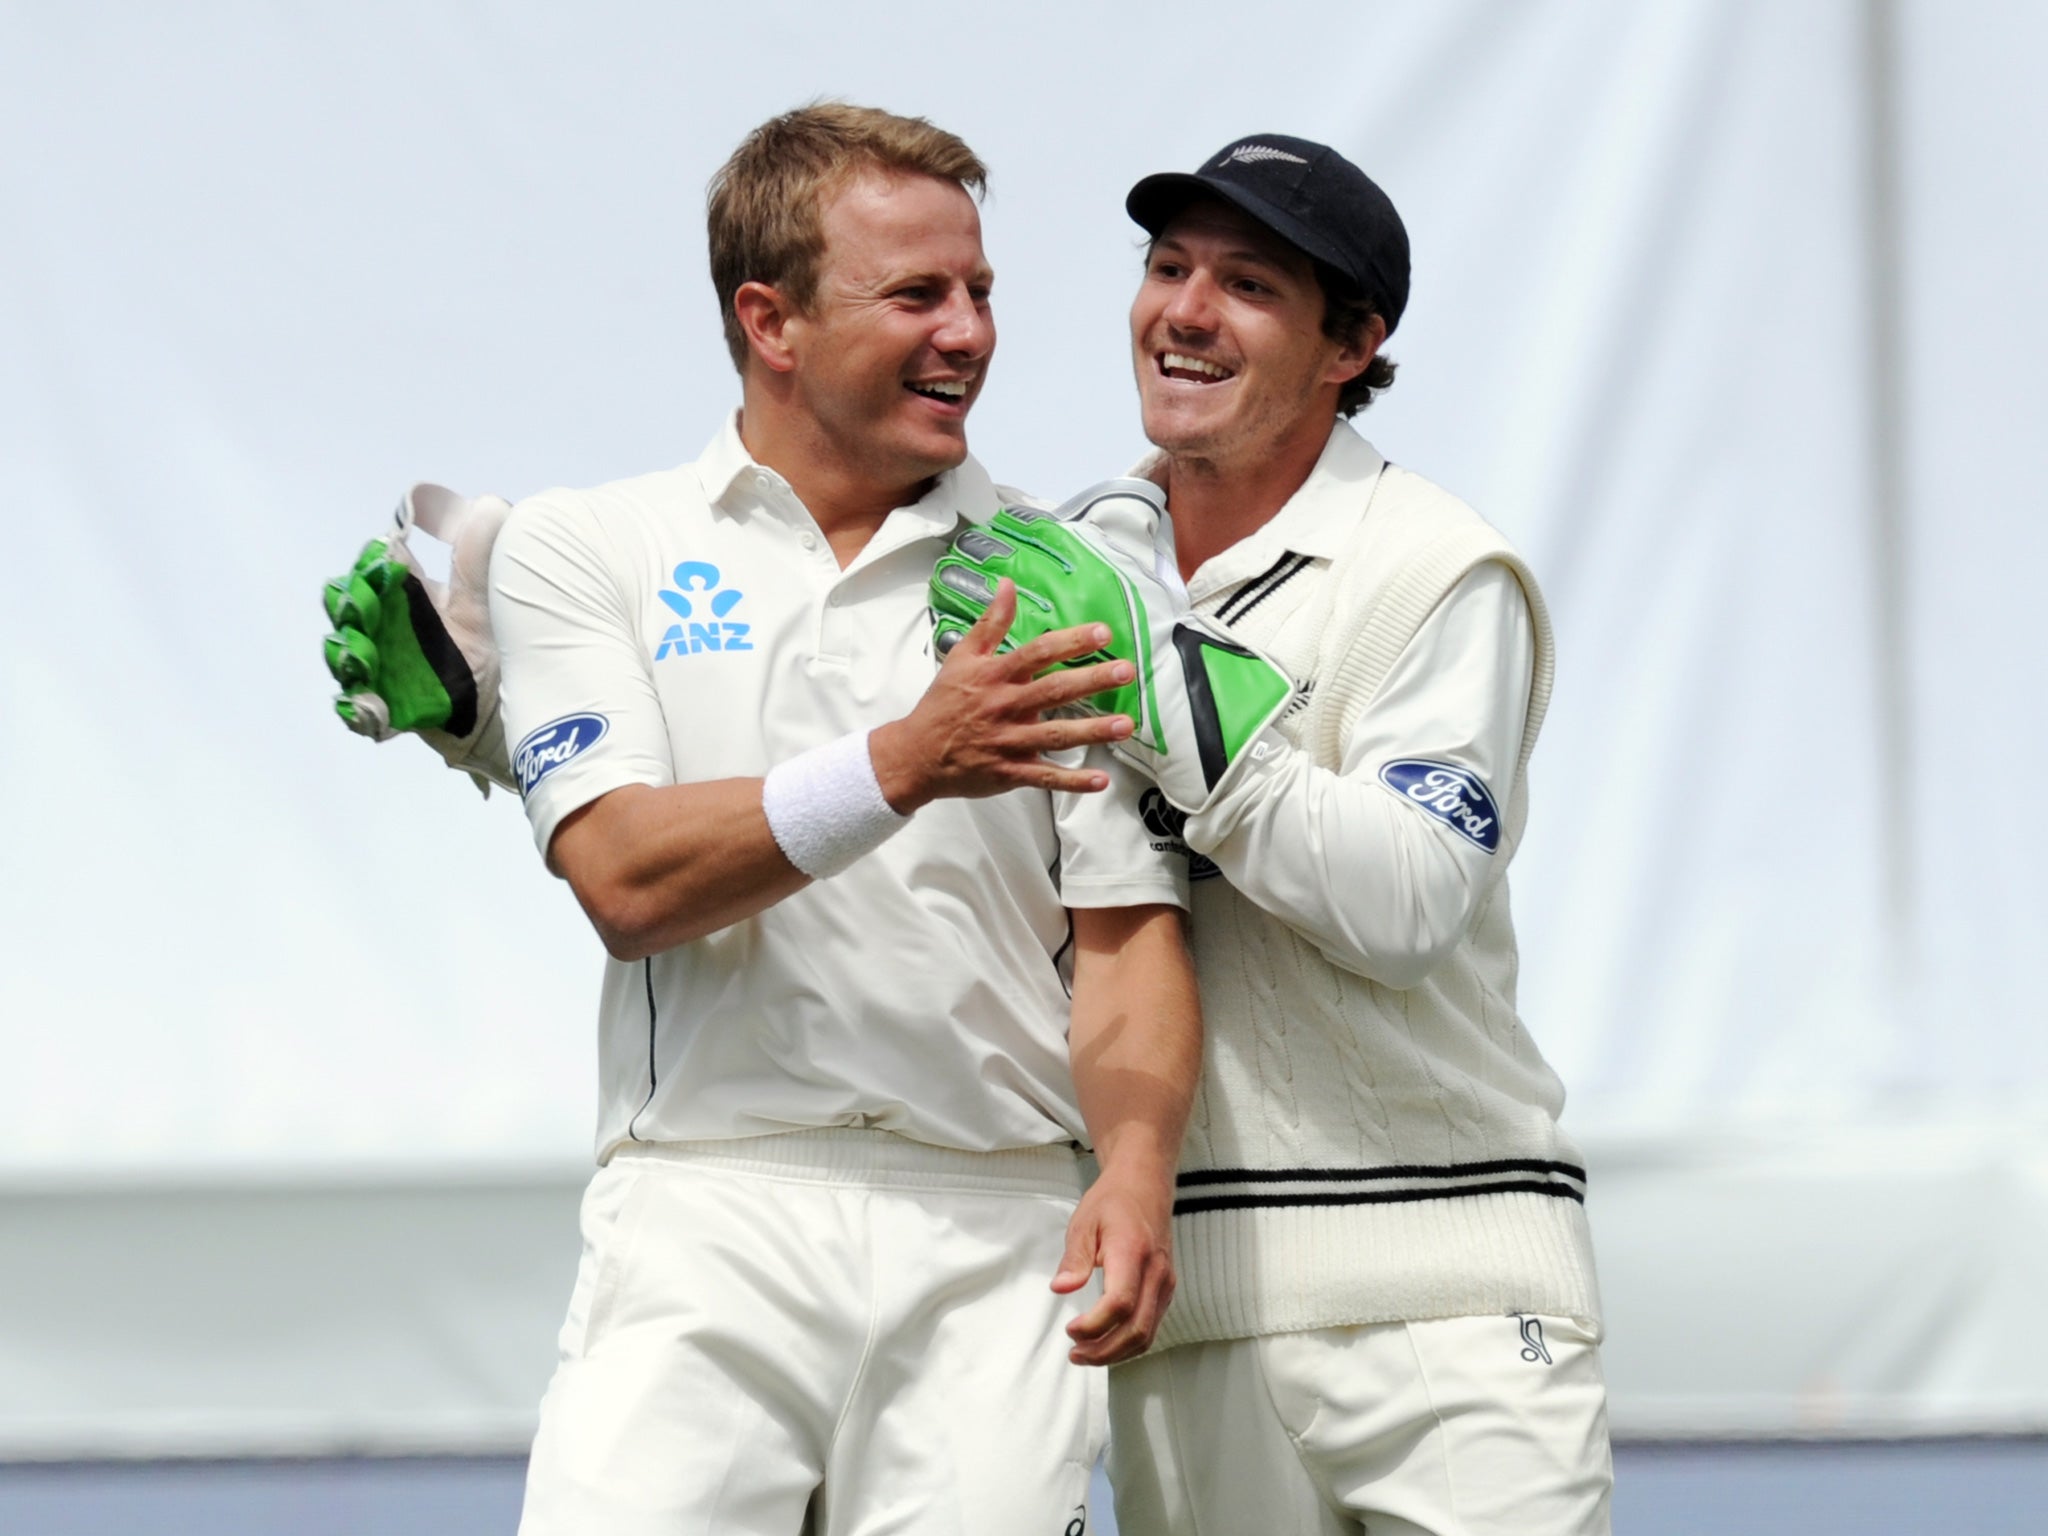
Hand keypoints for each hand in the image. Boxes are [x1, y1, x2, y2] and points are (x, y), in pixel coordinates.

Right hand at [322, 484, 514, 791]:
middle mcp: (398, 630)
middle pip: (352, 608)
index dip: (378, 559)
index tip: (390, 555)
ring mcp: (392, 670)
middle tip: (367, 604)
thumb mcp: (500, 591)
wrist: (535, 702)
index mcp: (421, 595)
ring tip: (362, 653)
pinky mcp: (397, 711)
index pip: (382, 567)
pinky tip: (369, 704)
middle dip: (351, 604)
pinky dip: (359, 708)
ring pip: (348, 657)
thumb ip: (489, 550)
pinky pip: (362, 711)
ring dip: (348, 653)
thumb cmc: (516, 640)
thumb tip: (487, 505)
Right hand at [929, 481, 1295, 813]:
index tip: (1103, 632)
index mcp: (995, 676)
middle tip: (1126, 671)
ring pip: (1055, 735)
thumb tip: (1007, 584)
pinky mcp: (1009, 772)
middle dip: (1092, 680)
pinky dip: (1072, 782)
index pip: (1037, 653)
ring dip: (1092, 731)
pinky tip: (1100, 780)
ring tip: (1125, 725)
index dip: (1070, 641)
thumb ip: (990, 622)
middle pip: (1053, 690)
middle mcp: (1004, 706)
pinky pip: (1044, 777)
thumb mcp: (962, 657)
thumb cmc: (943, 703)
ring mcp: (1007, 741)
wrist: (915, 754)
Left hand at [1051, 1161, 1176, 1365]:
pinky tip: (1106, 1343)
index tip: (1070, 1330)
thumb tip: (1061, 1288)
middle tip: (1075, 1354)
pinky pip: (1151, 1326)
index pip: (1119, 1303)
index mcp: (1132, 1252)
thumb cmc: (1113, 1202)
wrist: (1145, 1186)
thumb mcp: (1084, 1223)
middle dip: (1104, 1351)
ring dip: (1116, 1353)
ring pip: (1147, 1334)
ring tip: (1086, 1354)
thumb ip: (1074, 1258)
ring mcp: (1165, 1283)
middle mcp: (1155, 1272)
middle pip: (1137, 1329)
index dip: (1094, 1326)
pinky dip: (1129, 1343)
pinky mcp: (1165, 1289)